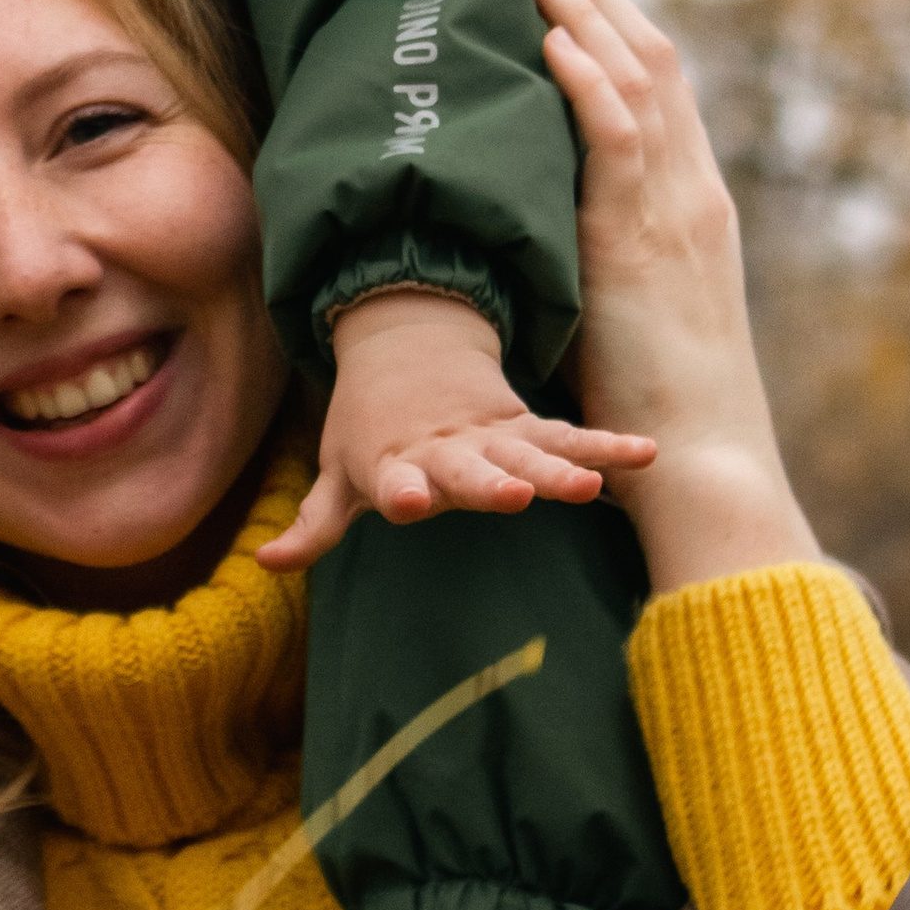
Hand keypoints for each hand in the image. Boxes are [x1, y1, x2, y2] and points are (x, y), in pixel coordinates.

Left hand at [256, 284, 653, 574]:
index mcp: (396, 463)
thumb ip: (313, 525)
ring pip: (529, 453)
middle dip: (491, 483)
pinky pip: (570, 439)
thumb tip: (263, 563)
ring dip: (560, 469)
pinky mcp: (525, 428)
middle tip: (512, 497)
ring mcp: (491, 436)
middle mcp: (448, 450)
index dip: (402, 493)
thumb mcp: (337, 473)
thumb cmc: (368, 430)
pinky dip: (606, 447)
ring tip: (589, 486)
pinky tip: (646, 455)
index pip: (397, 482)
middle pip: (470, 470)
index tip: (406, 504)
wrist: (407, 347)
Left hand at [529, 0, 819, 591]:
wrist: (707, 464)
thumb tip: (541, 233)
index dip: (619, 28)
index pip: (663, 90)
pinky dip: (585, 79)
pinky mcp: (641, 240)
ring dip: (584, 14)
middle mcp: (693, 193)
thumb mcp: (632, 316)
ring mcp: (675, 210)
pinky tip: (550, 38)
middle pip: (653, 62)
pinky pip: (616, 137)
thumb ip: (603, 259)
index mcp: (695, 207)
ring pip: (638, 80)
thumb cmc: (659, 415)